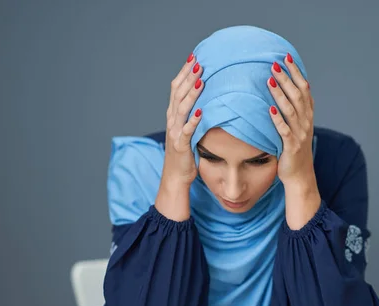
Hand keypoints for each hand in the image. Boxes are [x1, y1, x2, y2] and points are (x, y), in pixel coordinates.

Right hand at [162, 53, 204, 187]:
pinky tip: (201, 111)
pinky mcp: (181, 145)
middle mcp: (172, 120)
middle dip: (189, 77)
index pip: (176, 88)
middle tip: (200, 62)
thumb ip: (191, 114)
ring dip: (191, 93)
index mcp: (173, 115)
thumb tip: (206, 98)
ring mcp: (175, 132)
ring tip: (201, 80)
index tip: (194, 57)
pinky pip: (187, 130)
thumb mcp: (186, 129)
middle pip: (178, 93)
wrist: (175, 176)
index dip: (184, 72)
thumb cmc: (184, 153)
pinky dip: (193, 120)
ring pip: (182, 108)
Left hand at [267, 53, 314, 188]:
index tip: (286, 58)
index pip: (303, 88)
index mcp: (308, 115)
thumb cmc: (293, 150)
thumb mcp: (297, 127)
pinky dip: (278, 119)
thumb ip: (295, 110)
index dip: (296, 73)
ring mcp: (300, 133)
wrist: (299, 175)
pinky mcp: (291, 146)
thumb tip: (287, 89)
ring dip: (280, 93)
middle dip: (286, 78)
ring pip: (291, 109)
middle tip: (275, 64)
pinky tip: (270, 109)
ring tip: (270, 80)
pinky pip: (284, 130)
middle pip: (297, 95)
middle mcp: (306, 122)